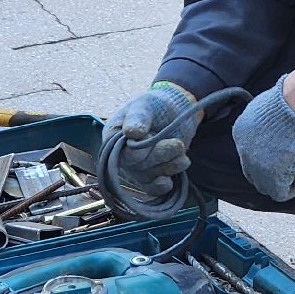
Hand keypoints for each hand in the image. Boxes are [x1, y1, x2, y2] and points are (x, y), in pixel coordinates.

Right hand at [99, 81, 197, 195]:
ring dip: (169, 166)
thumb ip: (138, 117)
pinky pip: (153, 189)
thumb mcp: (144, 104)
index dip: (136, 151)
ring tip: (182, 151)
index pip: (119, 153)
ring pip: (149, 177)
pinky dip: (162, 186)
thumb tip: (131, 133)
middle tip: (177, 144)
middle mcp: (122, 156)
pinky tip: (170, 180)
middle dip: (159, 156)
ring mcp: (137, 168)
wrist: (175, 110)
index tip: (151, 137)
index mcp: (113, 137)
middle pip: (136, 167)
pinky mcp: (152, 175)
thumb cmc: (154, 105)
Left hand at [233, 75, 294, 200]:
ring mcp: (257, 166)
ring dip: (281, 182)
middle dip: (269, 174)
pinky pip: (280, 193)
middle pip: (253, 172)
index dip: (264, 157)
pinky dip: (290, 190)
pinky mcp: (272, 177)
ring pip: (265, 185)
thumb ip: (267, 125)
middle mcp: (244, 151)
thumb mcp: (267, 110)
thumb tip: (278, 131)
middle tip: (287, 170)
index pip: (248, 153)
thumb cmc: (288, 102)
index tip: (278, 155)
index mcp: (240, 133)